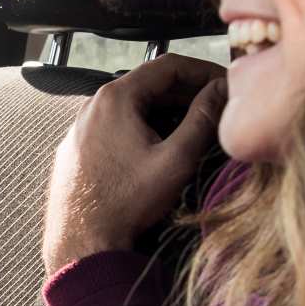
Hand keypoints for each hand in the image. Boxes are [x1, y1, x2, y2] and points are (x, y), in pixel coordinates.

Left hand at [42, 55, 226, 274]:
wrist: (81, 241)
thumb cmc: (124, 202)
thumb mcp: (176, 159)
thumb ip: (203, 119)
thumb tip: (222, 90)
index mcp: (116, 97)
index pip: (169, 64)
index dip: (204, 70)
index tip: (226, 84)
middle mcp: (93, 104)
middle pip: (150, 84)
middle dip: (187, 94)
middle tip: (217, 109)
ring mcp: (82, 126)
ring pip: (134, 106)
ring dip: (167, 113)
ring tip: (195, 132)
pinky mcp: (79, 148)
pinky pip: (117, 126)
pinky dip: (144, 128)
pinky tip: (161, 150)